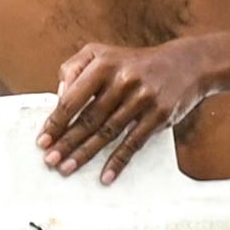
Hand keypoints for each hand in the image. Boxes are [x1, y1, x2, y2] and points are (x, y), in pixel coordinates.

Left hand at [39, 39, 208, 181]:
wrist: (186, 64)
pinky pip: (134, 142)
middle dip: (67, 142)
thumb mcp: (103, 53)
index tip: (43, 139)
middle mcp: (124, 80)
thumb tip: (59, 97)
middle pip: (89, 118)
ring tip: (68, 168)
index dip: (56, 121)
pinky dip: (118, 161)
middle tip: (50, 160)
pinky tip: (105, 176)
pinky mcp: (159, 114)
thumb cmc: (135, 63)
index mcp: (105, 63)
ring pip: (108, 133)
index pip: (74, 97)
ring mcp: (143, 98)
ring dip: (86, 153)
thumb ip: (75, 68)